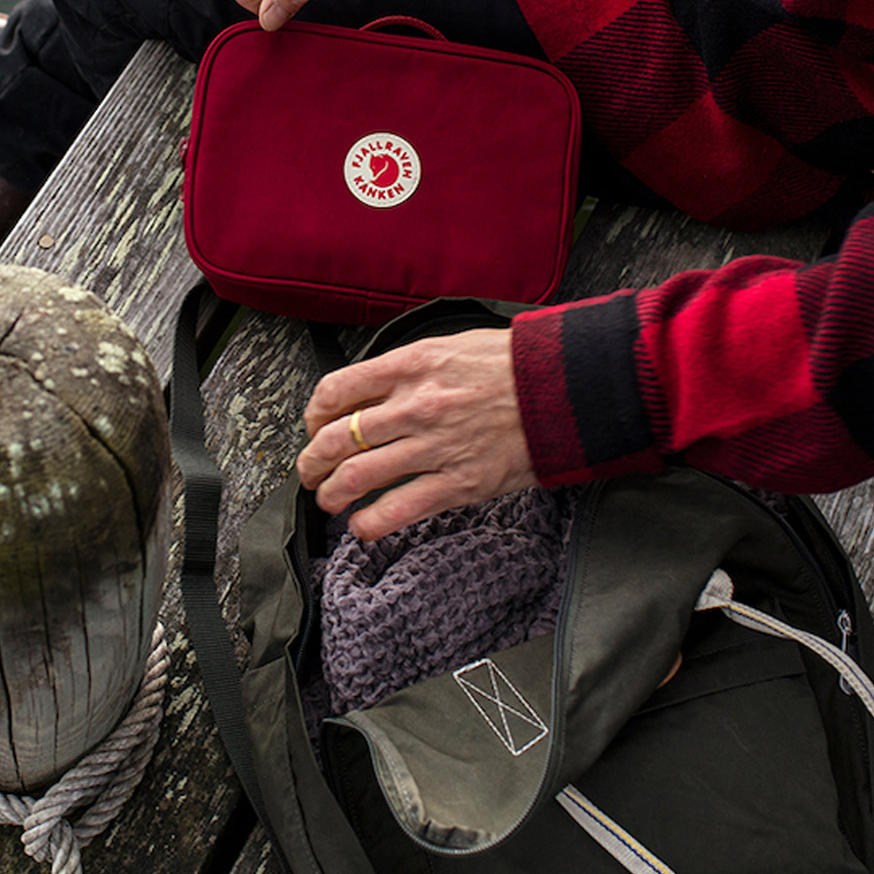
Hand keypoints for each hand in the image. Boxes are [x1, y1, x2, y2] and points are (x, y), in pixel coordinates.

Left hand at [297, 330, 538, 540]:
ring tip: (328, 500)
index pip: (335, 391)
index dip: (313, 415)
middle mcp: (414, 406)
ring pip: (355, 477)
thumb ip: (407, 368)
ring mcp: (433, 447)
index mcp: (410, 366)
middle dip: (312, 461)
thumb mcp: (450, 347)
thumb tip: (370, 389)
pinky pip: (396, 510)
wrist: (564, 390)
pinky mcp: (457, 484)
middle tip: (310, 471)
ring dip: (331, 494)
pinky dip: (369, 524)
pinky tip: (363, 526)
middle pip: (335, 439)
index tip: (314, 426)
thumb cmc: (513, 367)